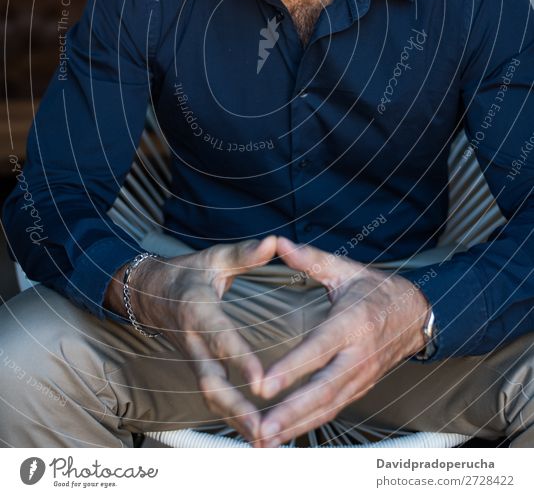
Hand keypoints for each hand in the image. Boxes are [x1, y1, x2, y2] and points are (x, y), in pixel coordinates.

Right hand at [105, 236, 276, 442]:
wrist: (146, 291)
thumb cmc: (186, 273)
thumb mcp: (214, 258)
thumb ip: (245, 254)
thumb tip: (275, 242)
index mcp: (198, 309)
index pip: (221, 337)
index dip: (240, 359)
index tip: (262, 381)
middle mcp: (192, 340)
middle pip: (211, 382)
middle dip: (237, 409)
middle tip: (263, 428)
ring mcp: (192, 358)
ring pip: (211, 397)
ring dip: (236, 421)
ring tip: (264, 441)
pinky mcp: (197, 368)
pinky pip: (214, 397)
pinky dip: (233, 418)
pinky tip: (256, 434)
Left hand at [255, 236, 428, 446]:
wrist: (416, 314)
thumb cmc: (375, 289)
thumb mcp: (346, 269)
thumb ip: (311, 259)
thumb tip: (279, 243)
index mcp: (353, 322)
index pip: (319, 348)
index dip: (292, 367)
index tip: (264, 384)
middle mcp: (358, 356)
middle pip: (323, 389)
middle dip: (291, 412)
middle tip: (261, 428)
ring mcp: (361, 377)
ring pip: (327, 407)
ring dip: (295, 427)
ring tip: (263, 441)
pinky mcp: (360, 389)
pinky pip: (332, 411)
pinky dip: (307, 426)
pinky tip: (282, 437)